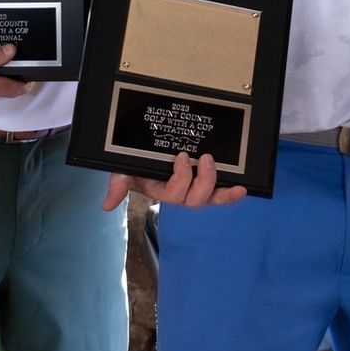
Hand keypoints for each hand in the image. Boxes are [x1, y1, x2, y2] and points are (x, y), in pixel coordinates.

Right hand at [102, 152, 245, 210]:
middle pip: (195, 200)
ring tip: (219, 167)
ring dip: (219, 189)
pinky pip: (220, 193)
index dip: (182, 178)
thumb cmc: (134, 158)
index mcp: (161, 190)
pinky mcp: (207, 180)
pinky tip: (242, 189)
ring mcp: (194, 187)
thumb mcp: (122, 169)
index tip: (182, 156)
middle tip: (205, 158)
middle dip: (204, 181)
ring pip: (210, 199)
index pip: (174, 194)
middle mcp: (180, 192)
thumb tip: (106, 206)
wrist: (144, 144)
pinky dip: (230, 195)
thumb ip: (117, 184)